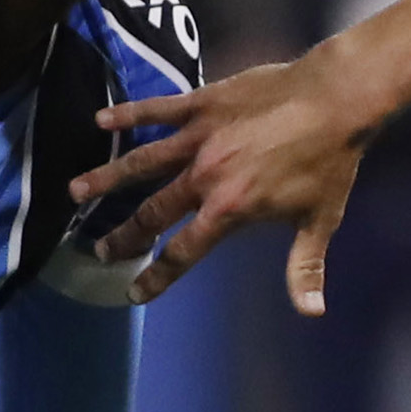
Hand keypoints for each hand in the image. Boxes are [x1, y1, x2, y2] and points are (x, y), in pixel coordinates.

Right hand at [69, 52, 373, 314]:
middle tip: (99, 249)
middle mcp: (205, 177)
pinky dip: (127, 114)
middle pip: (152, 212)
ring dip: (107, 178)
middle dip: (124, 235)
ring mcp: (199, 137)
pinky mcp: (202, 104)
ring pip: (141, 162)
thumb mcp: (321, 219)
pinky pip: (156, 110)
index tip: (134, 291)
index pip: (182, 252)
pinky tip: (100, 121)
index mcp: (230, 209)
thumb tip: (311, 312)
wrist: (335, 99)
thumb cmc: (330, 161)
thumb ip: (305, 267)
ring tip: (75, 191)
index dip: (156, 276)